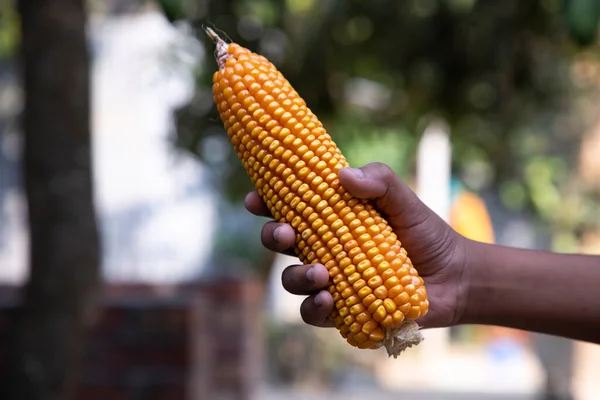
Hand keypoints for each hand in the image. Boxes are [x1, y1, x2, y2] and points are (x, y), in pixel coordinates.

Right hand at [245, 162, 468, 329]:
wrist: (455, 276)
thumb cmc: (425, 233)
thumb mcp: (404, 199)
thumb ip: (380, 180)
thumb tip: (343, 176)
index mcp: (331, 220)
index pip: (289, 208)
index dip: (266, 204)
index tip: (255, 200)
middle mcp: (324, 250)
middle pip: (280, 244)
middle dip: (273, 237)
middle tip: (287, 234)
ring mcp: (331, 282)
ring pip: (292, 280)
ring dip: (297, 276)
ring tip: (320, 273)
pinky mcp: (343, 311)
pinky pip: (313, 313)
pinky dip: (314, 308)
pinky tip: (329, 299)